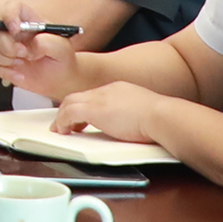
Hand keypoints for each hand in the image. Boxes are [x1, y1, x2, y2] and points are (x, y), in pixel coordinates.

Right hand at [0, 18, 79, 98]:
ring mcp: (7, 47)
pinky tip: (20, 75)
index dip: (10, 16)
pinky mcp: (3, 62)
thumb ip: (49, 41)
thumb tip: (33, 43)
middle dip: (7, 45)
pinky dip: (6, 72)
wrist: (59, 80)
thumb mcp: (63, 48)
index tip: (15, 30)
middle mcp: (15, 33)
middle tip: (23, 53)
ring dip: (4, 58)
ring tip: (21, 63)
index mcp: (30, 22)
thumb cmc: (61, 60)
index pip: (14, 9)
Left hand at [49, 82, 163, 144]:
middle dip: (69, 110)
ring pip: (70, 102)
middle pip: (78, 96)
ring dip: (63, 117)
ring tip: (60, 129)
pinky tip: (62, 131)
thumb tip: (131, 128)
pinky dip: (62, 122)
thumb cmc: (160, 119)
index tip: (82, 118)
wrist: (161, 115)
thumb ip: (132, 116)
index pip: (94, 95)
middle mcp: (107, 91)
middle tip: (65, 123)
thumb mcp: (143, 113)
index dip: (85, 106)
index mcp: (120, 89)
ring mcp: (99, 99)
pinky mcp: (94, 110)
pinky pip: (68, 113)